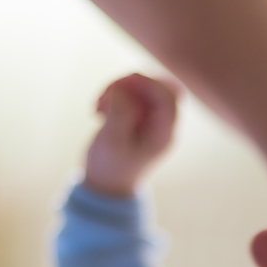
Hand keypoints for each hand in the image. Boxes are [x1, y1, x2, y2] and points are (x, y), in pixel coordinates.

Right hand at [83, 73, 181, 197]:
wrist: (105, 184)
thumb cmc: (110, 168)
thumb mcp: (111, 142)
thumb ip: (119, 114)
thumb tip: (123, 88)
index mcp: (164, 134)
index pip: (169, 98)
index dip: (148, 83)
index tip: (122, 82)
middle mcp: (163, 125)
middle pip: (162, 87)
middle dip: (133, 83)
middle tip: (108, 93)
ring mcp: (151, 118)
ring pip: (143, 86)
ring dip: (118, 88)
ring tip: (97, 106)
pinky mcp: (138, 114)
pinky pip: (130, 92)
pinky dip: (113, 94)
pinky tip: (98, 110)